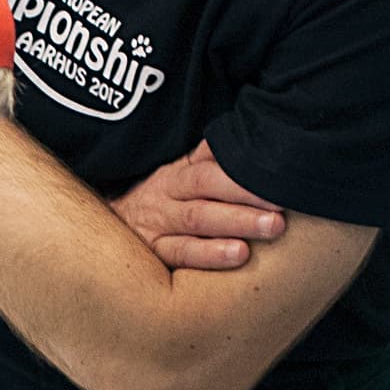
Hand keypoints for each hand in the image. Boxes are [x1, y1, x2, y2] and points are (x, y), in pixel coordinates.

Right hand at [108, 144, 286, 271]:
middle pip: (207, 188)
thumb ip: (209, 160)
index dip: (243, 171)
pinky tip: (237, 256)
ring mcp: (159, 226)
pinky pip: (182, 253)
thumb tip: (248, 132)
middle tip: (284, 202)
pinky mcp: (155, 254)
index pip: (211, 166)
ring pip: (198, 220)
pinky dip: (209, 255)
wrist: (105, 233)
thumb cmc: (161, 205)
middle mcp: (167, 196)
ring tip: (270, 227)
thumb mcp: (178, 176)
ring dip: (236, 223)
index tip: (279, 174)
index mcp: (177, 174)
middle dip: (248, 194)